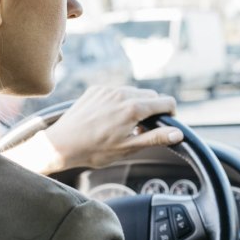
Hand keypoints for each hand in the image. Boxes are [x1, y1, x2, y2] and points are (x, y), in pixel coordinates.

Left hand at [43, 85, 181, 170]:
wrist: (61, 144)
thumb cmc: (94, 150)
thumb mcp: (128, 148)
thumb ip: (155, 138)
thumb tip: (178, 133)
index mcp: (134, 108)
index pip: (166, 102)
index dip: (171, 113)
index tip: (166, 124)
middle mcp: (122, 94)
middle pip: (152, 95)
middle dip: (154, 109)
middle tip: (144, 128)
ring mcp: (108, 90)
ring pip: (134, 92)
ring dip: (137, 104)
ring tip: (126, 124)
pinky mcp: (96, 89)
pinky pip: (117, 91)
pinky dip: (120, 101)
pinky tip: (110, 117)